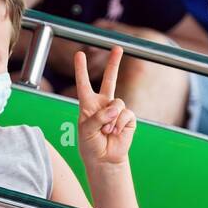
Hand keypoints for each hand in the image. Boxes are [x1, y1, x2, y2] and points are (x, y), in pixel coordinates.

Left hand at [74, 45, 135, 164]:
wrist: (105, 159)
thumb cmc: (90, 145)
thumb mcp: (86, 130)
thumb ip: (97, 117)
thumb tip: (114, 109)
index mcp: (88, 105)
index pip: (84, 84)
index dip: (82, 69)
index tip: (79, 54)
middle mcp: (103, 105)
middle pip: (109, 80)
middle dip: (114, 63)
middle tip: (117, 48)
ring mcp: (116, 111)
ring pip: (117, 103)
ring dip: (111, 119)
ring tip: (106, 131)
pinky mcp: (128, 119)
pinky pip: (126, 114)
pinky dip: (119, 124)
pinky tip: (115, 133)